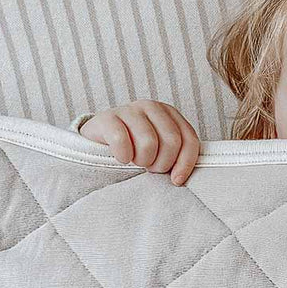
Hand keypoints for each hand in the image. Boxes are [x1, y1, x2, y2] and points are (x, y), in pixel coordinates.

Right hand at [78, 100, 200, 185]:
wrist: (98, 139)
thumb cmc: (135, 147)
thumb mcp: (160, 150)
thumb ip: (177, 156)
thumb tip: (182, 177)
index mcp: (170, 114)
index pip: (189, 140)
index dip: (185, 163)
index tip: (176, 180)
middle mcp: (152, 107)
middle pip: (171, 142)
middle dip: (162, 163)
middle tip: (149, 167)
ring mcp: (130, 109)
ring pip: (149, 143)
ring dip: (142, 161)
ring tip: (135, 161)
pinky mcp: (108, 117)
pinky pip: (122, 141)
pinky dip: (123, 155)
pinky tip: (122, 158)